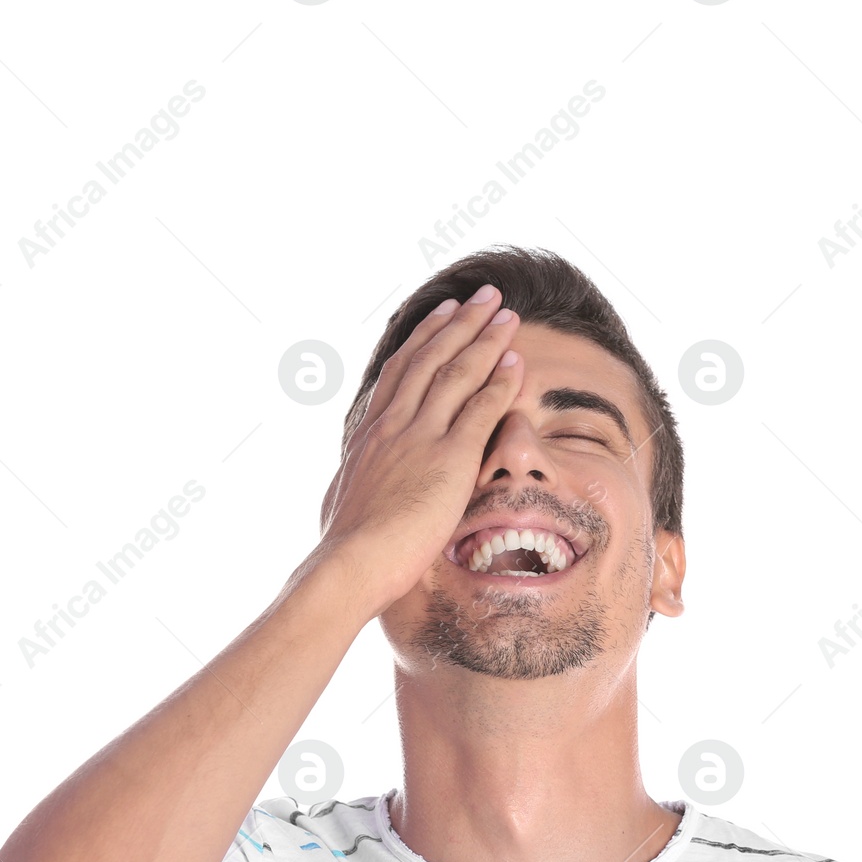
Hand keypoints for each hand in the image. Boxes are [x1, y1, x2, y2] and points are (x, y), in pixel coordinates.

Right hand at [315, 284, 523, 616]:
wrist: (351, 564)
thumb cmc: (345, 552)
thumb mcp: (343, 505)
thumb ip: (355, 488)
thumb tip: (349, 495)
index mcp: (367, 436)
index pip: (398, 374)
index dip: (422, 340)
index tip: (441, 316)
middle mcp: (392, 425)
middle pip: (430, 359)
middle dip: (460, 323)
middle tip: (483, 297)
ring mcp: (420, 437)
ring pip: (457, 372)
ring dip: (485, 339)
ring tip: (507, 314)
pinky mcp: (449, 457)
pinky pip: (480, 408)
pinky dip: (500, 381)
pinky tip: (517, 362)